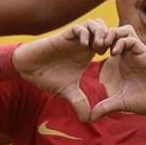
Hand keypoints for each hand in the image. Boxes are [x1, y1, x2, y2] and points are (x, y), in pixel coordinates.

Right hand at [13, 19, 131, 120]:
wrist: (29, 69)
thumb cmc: (48, 77)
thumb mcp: (68, 92)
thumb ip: (80, 103)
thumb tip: (88, 120)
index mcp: (88, 53)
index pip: (109, 42)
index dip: (116, 48)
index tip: (116, 61)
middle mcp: (84, 44)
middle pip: (107, 30)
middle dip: (112, 38)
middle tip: (111, 52)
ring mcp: (75, 38)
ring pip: (96, 24)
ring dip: (101, 33)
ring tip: (99, 47)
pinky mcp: (64, 35)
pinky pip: (80, 27)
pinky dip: (86, 33)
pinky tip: (85, 46)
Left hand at [89, 29, 145, 120]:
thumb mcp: (120, 103)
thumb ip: (105, 106)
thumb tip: (90, 117)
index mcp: (123, 63)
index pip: (109, 43)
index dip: (96, 44)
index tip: (87, 54)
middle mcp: (129, 55)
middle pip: (114, 32)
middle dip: (102, 35)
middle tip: (93, 47)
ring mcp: (138, 53)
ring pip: (123, 30)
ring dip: (111, 34)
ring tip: (103, 46)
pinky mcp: (145, 53)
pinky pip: (131, 39)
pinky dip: (121, 41)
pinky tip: (114, 53)